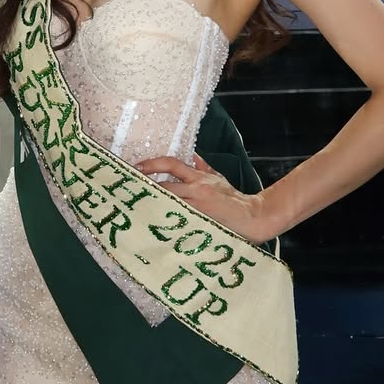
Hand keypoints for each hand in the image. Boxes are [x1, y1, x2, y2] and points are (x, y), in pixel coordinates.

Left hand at [133, 153, 281, 243]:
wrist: (253, 217)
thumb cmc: (235, 200)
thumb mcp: (219, 179)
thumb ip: (204, 168)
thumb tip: (193, 156)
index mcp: (198, 178)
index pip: (172, 164)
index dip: (152, 164)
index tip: (137, 167)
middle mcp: (196, 189)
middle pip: (164, 185)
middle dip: (146, 189)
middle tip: (129, 193)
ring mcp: (197, 207)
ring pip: (168, 203)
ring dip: (152, 206)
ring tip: (135, 210)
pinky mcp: (199, 222)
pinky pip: (178, 220)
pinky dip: (165, 221)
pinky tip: (153, 227)